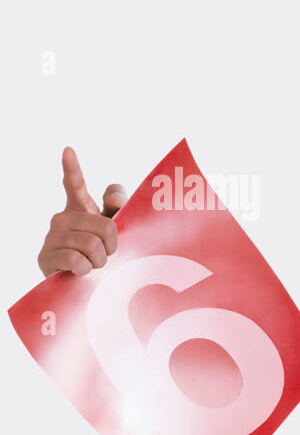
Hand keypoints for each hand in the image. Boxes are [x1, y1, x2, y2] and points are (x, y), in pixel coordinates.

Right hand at [37, 147, 126, 277]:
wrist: (81, 284)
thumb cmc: (100, 253)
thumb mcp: (114, 231)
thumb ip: (118, 210)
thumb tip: (116, 200)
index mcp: (79, 208)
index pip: (75, 184)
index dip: (73, 167)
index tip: (68, 150)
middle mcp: (62, 218)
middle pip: (104, 226)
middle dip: (112, 245)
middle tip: (104, 254)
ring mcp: (51, 236)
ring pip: (92, 245)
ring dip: (99, 261)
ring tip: (92, 263)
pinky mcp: (45, 257)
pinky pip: (76, 260)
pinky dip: (85, 270)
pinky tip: (79, 271)